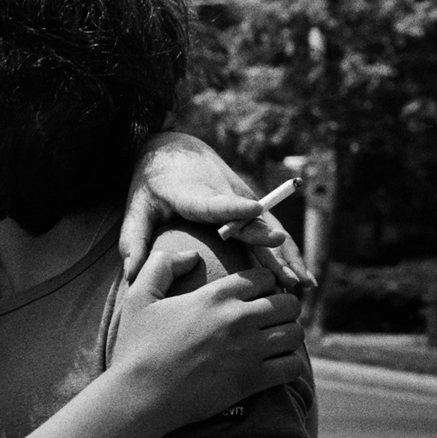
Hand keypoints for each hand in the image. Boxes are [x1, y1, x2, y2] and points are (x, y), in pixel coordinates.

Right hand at [111, 249, 304, 432]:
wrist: (137, 397)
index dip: (264, 285)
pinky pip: (292, 366)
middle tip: (270, 321)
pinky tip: (274, 367)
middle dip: (283, 309)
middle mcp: (237, 318)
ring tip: (274, 344)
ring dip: (288, 337)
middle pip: (288, 303)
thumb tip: (192, 254)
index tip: (256, 298)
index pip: (263, 277)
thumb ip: (162, 266)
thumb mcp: (137, 298)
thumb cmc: (135, 349)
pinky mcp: (251, 381)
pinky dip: (288, 365)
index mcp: (215, 296)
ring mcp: (247, 350)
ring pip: (295, 334)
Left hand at [121, 133, 312, 289]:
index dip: (234, 208)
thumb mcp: (136, 208)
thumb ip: (133, 239)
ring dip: (289, 257)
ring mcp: (243, 199)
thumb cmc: (152, 185)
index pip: (215, 202)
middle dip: (271, 249)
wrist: (176, 150)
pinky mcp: (251, 206)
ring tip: (303, 286)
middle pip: (253, 223)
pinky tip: (300, 280)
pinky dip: (288, 255)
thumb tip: (132, 275)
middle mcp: (225, 194)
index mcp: (194, 194)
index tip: (253, 211)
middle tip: (287, 277)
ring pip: (271, 229)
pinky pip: (272, 231)